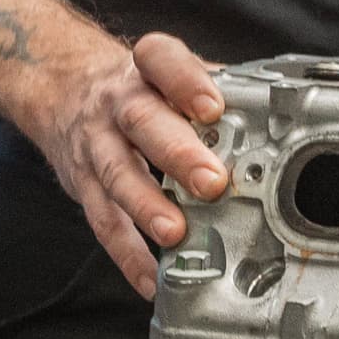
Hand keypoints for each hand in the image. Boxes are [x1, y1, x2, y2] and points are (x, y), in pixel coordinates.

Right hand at [10, 29, 228, 297]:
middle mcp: (117, 104)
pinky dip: (128, 254)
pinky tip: (151, 277)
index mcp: (147, 70)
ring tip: (176, 233)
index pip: (161, 61)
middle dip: (178, 154)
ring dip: (147, 206)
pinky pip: (103, 221)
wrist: (61, 88)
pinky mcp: (83, 184)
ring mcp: (96, 144)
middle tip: (212, 182)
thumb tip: (277, 117)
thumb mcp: (170, 74)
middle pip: (143, 123)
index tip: (213, 108)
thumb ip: (220, 90)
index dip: (186, 82)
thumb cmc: (140, 88)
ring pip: (118, 174)